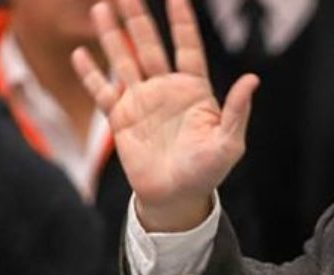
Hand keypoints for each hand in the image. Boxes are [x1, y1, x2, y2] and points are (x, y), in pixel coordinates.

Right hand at [72, 0, 258, 231]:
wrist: (176, 197)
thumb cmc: (206, 171)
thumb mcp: (228, 144)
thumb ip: (237, 111)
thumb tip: (252, 80)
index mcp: (194, 90)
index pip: (188, 46)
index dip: (182, 21)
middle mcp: (166, 89)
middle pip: (150, 44)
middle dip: (139, 18)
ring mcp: (141, 101)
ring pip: (125, 59)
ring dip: (113, 35)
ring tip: (102, 7)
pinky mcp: (121, 119)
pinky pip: (103, 91)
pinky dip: (91, 73)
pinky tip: (81, 54)